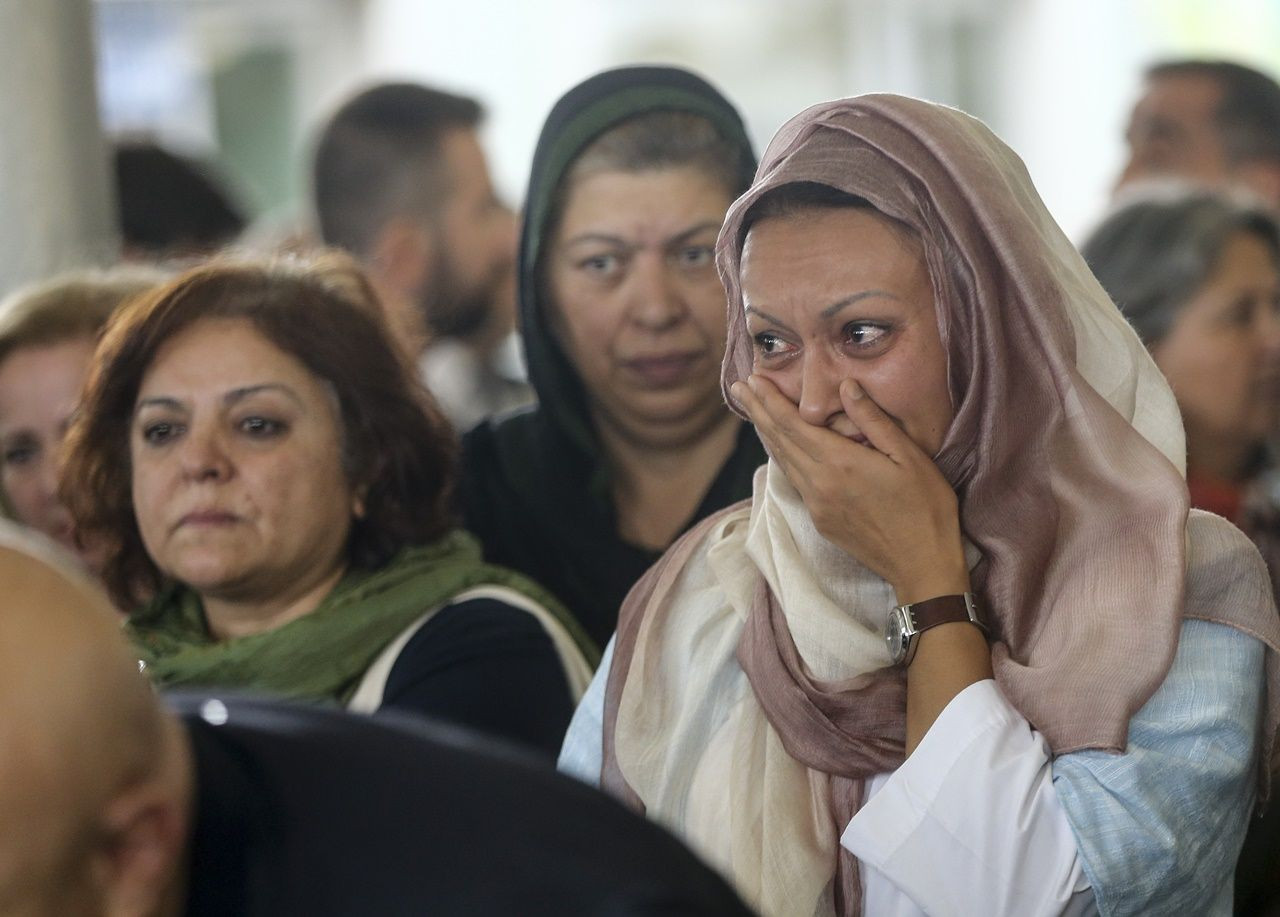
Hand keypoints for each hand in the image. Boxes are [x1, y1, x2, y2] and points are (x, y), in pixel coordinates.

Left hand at [732, 374, 968, 603]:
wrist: (921, 565)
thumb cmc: (925, 508)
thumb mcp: (908, 456)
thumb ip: (873, 420)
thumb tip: (846, 386)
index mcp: (839, 463)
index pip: (792, 424)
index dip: (769, 400)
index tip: (751, 379)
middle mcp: (819, 484)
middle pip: (778, 440)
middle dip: (757, 411)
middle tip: (738, 387)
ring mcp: (817, 505)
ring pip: (782, 461)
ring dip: (765, 433)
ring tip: (752, 410)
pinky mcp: (820, 520)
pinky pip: (794, 480)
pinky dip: (781, 457)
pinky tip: (780, 447)